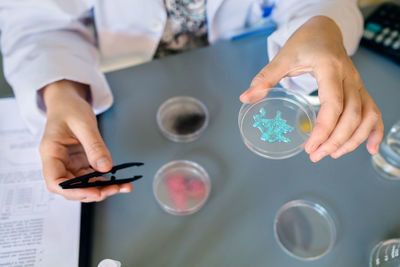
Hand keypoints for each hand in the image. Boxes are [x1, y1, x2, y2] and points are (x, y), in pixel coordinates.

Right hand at [39, 80, 131, 201]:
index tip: (95, 192)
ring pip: (83, 185)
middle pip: (71, 188)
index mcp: (51, 153)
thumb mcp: (84, 124)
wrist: (68, 101)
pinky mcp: (80, 163)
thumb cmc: (69, 108)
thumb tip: (105, 167)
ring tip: (122, 186)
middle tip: (115, 189)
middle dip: (92, 192)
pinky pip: (91, 177)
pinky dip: (104, 181)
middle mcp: (58, 162)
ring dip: (102, 189)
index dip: (74, 191)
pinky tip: (119, 182)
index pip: (55, 182)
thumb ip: (94, 146)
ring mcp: (69, 164)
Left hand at [240, 16, 383, 161]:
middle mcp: (349, 77)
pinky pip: (373, 112)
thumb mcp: (283, 57)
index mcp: (329, 68)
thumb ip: (265, 78)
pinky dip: (373, 132)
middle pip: (352, 115)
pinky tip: (369, 148)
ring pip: (366, 116)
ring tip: (333, 154)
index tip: (309, 147)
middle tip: (316, 156)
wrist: (324, 31)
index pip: (333, 104)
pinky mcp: (360, 90)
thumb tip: (245, 98)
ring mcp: (358, 84)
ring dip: (353, 140)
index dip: (323, 129)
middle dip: (336, 141)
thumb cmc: (305, 43)